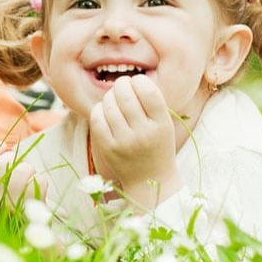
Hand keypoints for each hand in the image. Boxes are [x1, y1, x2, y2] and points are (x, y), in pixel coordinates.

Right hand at [0, 143, 47, 214]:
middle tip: (21, 168)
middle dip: (15, 160)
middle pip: (1, 164)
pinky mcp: (30, 213)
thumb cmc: (14, 201)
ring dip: (29, 170)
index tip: (5, 149)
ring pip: (21, 170)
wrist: (32, 233)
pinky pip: (39, 182)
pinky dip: (41, 181)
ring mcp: (9, 209)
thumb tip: (4, 147)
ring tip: (30, 179)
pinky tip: (38, 191)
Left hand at [89, 75, 181, 208]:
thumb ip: (151, 102)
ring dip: (110, 96)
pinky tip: (105, 111)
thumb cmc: (156, 145)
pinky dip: (99, 109)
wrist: (150, 182)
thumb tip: (127, 79)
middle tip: (122, 86)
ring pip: (108, 104)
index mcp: (162, 125)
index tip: (137, 83)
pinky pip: (97, 118)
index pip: (148, 91)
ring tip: (114, 99)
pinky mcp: (108, 148)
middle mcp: (143, 134)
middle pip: (125, 94)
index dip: (139, 81)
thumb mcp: (164, 124)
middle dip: (121, 84)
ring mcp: (124, 142)